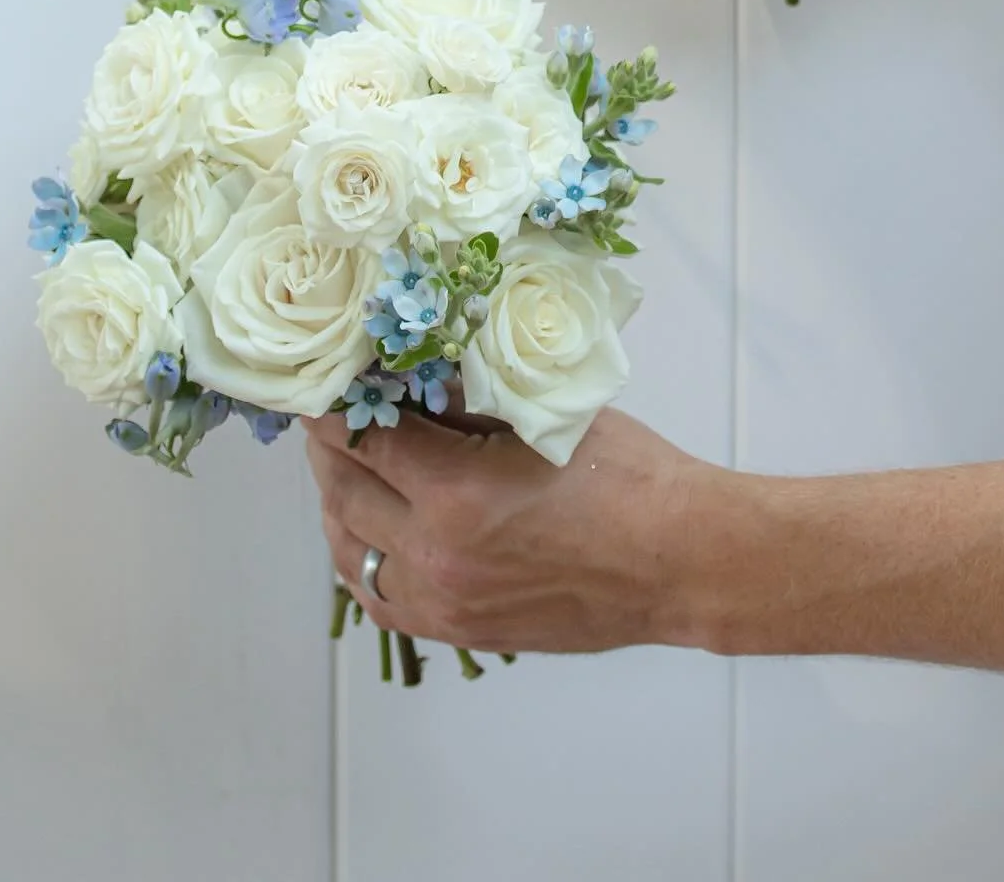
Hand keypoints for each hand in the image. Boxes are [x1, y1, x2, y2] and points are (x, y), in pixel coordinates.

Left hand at [304, 408, 720, 653]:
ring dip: (336, 503)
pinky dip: (361, 558)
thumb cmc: (628, 477)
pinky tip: (365, 530)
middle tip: (327, 413)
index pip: (364, 436)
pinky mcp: (459, 630)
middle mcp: (435, 554)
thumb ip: (467, 399)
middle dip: (329, 447)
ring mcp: (444, 601)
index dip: (336, 404)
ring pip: (351, 551)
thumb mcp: (543, 415)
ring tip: (340, 466)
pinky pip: (380, 597)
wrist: (680, 560)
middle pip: (344, 493)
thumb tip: (407, 373)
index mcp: (455, 491)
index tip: (323, 381)